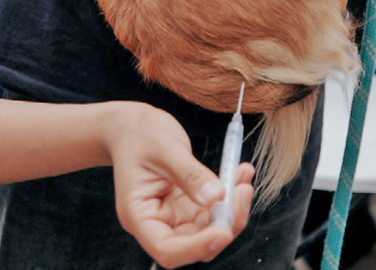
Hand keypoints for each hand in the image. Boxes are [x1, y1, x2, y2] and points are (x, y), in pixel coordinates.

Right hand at [107, 104, 253, 267]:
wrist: (132, 126)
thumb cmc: (139, 135)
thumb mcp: (165, 148)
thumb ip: (190, 174)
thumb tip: (216, 197)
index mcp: (138, 216)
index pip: (167, 249)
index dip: (197, 247)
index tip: (223, 231)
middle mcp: (157, 222)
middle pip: (194, 243)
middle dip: (223, 224)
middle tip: (242, 191)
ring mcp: (174, 216)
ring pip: (209, 230)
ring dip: (233, 210)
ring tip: (243, 179)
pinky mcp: (188, 206)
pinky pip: (214, 210)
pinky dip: (231, 196)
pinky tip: (240, 173)